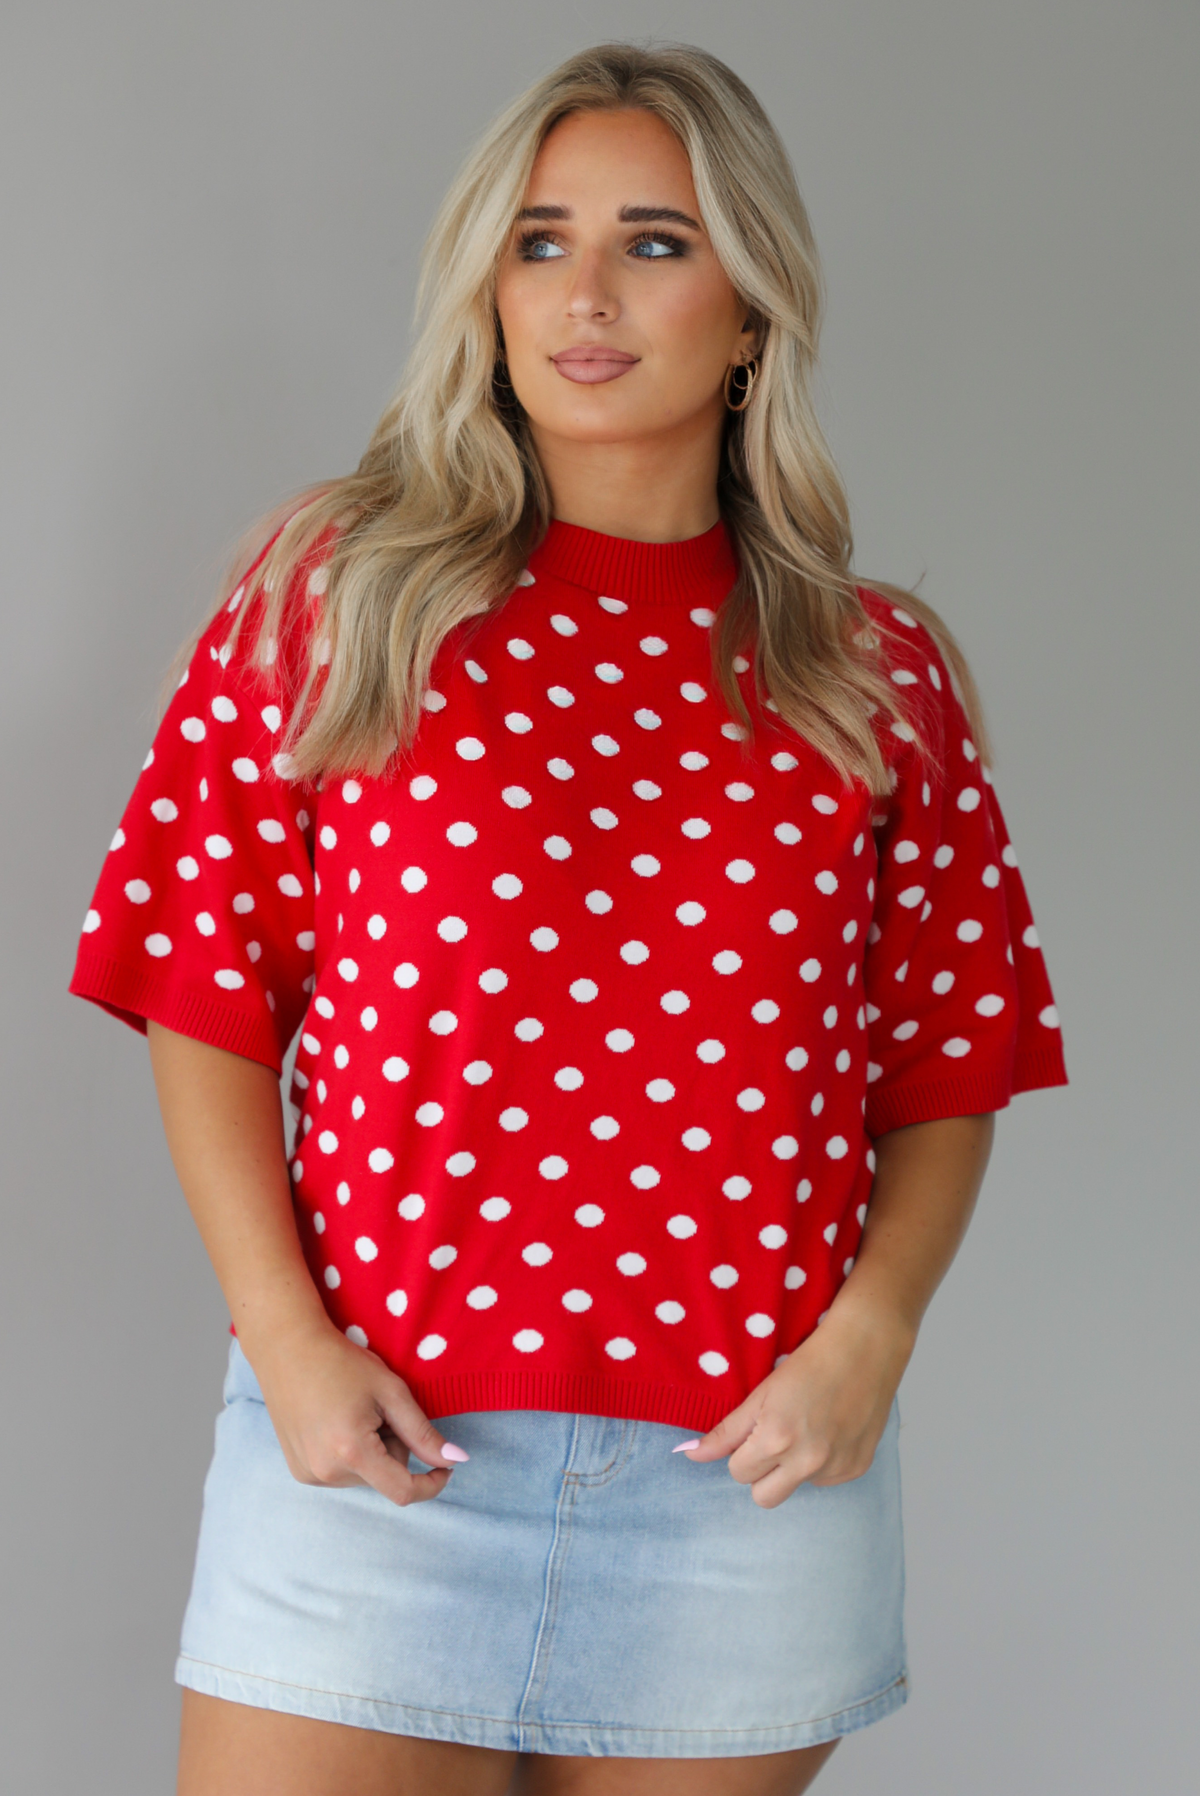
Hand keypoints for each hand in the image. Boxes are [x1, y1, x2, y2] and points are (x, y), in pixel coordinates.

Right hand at [241, 1317, 467, 1506]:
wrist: (288, 1348)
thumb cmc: (343, 1363)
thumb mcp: (391, 1391)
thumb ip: (423, 1432)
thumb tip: (457, 1460)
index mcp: (352, 1452)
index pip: (403, 1491)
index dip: (432, 1483)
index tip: (446, 1467)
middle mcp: (326, 1472)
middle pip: (385, 1476)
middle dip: (393, 1448)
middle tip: (377, 1409)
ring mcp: (309, 1475)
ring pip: (365, 1475)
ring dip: (371, 1451)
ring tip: (353, 1412)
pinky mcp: (300, 1472)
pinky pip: (342, 1472)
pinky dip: (350, 1453)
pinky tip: (335, 1422)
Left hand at [675, 1299, 912, 1507]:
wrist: (865, 1348)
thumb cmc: (810, 1362)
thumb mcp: (761, 1393)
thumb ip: (726, 1431)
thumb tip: (690, 1455)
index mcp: (777, 1439)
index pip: (738, 1473)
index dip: (742, 1451)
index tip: (754, 1430)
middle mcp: (808, 1461)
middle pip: (764, 1497)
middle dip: (761, 1473)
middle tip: (772, 1438)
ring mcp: (836, 1468)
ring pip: (795, 1487)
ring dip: (793, 1467)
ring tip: (807, 1426)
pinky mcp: (857, 1468)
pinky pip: (825, 1481)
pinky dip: (822, 1463)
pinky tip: (829, 1429)